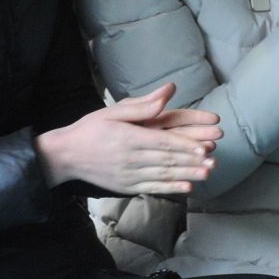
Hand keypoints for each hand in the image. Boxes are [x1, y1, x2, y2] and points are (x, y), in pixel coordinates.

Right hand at [35, 81, 222, 195]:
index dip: (185, 146)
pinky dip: (170, 188)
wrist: (64, 156)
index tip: (204, 147)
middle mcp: (130, 159)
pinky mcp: (125, 187)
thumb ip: (142, 105)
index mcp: (129, 138)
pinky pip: (151, 188)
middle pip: (167, 160)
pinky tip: (186, 187)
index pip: (163, 142)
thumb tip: (169, 90)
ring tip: (207, 174)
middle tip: (214, 161)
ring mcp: (127, 175)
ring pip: (162, 176)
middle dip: (192, 161)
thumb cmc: (90, 129)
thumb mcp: (113, 111)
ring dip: (187, 175)